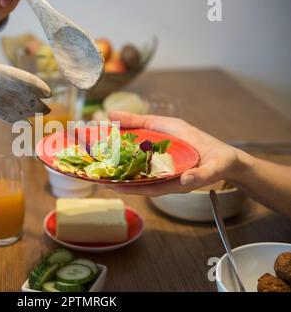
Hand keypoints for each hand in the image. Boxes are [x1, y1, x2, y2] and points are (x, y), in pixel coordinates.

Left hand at [108, 111, 245, 195]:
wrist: (225, 158)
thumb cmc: (218, 164)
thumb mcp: (212, 170)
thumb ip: (200, 176)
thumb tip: (185, 182)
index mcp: (171, 182)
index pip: (145, 187)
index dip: (128, 187)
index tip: (112, 186)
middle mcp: (162, 173)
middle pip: (136, 175)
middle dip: (117, 173)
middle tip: (95, 170)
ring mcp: (161, 162)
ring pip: (137, 160)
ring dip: (120, 156)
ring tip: (99, 151)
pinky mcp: (163, 150)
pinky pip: (144, 146)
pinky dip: (131, 139)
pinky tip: (118, 133)